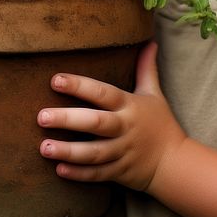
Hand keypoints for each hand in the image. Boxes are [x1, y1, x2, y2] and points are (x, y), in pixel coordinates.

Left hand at [36, 41, 186, 192]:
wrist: (175, 162)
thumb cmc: (160, 123)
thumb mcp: (154, 94)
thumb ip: (146, 68)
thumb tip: (150, 41)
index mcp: (129, 106)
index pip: (103, 93)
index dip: (80, 86)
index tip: (55, 80)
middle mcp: (125, 128)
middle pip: (95, 123)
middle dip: (68, 120)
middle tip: (41, 116)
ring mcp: (122, 152)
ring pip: (93, 153)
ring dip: (68, 151)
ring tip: (43, 147)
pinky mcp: (120, 172)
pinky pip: (98, 174)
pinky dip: (79, 174)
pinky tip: (59, 170)